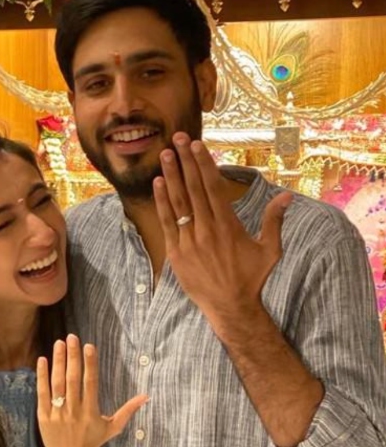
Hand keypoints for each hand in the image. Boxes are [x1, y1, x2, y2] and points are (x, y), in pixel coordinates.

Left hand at [37, 335, 147, 446]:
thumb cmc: (93, 441)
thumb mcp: (113, 428)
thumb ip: (128, 410)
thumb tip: (146, 396)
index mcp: (90, 412)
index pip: (90, 383)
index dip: (90, 363)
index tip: (89, 345)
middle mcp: (74, 411)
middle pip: (72, 379)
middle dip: (73, 357)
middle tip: (72, 337)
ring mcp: (57, 413)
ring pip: (57, 383)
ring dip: (58, 361)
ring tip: (60, 343)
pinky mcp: (43, 416)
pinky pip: (42, 393)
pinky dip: (41, 376)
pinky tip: (42, 359)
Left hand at [153, 133, 291, 330]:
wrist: (231, 308)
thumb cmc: (252, 278)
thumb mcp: (269, 250)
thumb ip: (274, 220)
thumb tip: (287, 195)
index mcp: (228, 225)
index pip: (213, 187)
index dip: (204, 164)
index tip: (197, 145)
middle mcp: (207, 229)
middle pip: (194, 188)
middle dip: (185, 161)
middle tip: (178, 138)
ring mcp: (189, 240)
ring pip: (178, 201)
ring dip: (171, 175)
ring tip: (165, 154)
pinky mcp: (176, 252)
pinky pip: (167, 222)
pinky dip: (161, 202)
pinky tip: (158, 183)